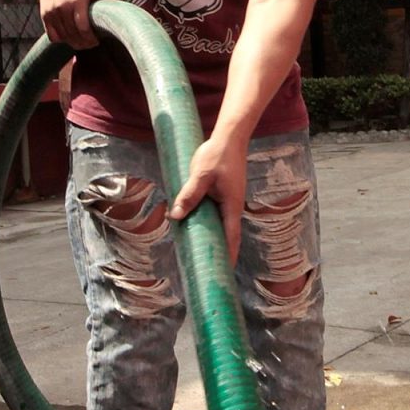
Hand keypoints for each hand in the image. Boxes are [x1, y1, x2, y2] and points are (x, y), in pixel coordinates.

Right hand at [40, 0, 121, 48]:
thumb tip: (126, 12)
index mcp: (77, 0)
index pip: (83, 29)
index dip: (91, 39)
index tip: (96, 41)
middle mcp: (62, 6)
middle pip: (73, 36)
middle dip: (83, 43)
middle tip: (90, 43)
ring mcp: (51, 11)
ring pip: (63, 37)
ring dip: (73, 42)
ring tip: (81, 40)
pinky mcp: (44, 14)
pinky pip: (52, 35)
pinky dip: (60, 38)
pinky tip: (69, 35)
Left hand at [169, 135, 246, 267]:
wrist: (229, 137)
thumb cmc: (217, 155)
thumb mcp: (200, 174)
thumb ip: (189, 195)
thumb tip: (175, 216)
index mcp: (232, 205)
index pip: (231, 237)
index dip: (229, 255)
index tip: (225, 272)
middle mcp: (233, 206)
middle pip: (228, 235)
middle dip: (221, 253)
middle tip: (211, 271)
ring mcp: (229, 201)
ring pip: (221, 225)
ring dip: (214, 239)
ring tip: (203, 255)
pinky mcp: (224, 195)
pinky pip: (217, 215)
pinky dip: (210, 226)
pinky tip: (198, 229)